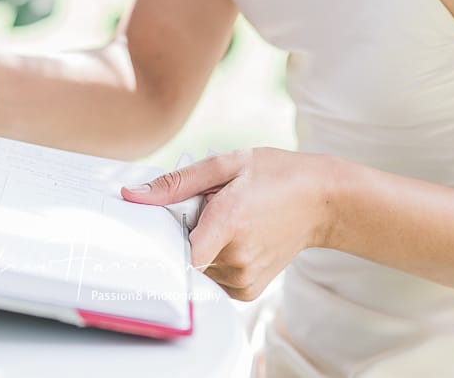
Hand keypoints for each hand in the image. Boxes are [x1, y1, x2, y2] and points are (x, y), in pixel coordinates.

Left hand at [123, 148, 339, 300]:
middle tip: (208, 209)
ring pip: (198, 268)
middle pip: (184, 255)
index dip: (162, 241)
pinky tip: (236, 239)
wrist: (321, 201)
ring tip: (228, 222)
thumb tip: (132, 195)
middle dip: (186, 232)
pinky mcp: (249, 290)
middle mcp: (236, 257)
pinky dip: (216, 261)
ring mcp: (244, 278)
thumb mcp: (227, 163)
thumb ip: (176, 183)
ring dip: (203, 246)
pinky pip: (214, 279)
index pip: (178, 253)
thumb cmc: (275, 175)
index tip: (159, 228)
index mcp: (228, 221)